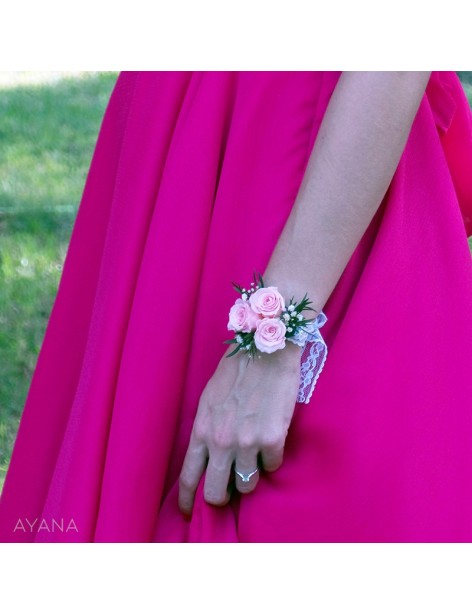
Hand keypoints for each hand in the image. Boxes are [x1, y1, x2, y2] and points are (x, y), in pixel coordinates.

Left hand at [178, 341, 302, 515]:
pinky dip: (272, 458)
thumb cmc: (236, 372)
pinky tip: (272, 441)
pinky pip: (272, 466)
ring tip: (254, 456)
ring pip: (247, 484)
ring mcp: (247, 442)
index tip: (190, 511)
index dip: (188, 500)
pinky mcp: (273, 439)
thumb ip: (207, 430)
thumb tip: (209, 458)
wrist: (266, 351)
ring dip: (250, 475)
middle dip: (221, 498)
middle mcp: (221, 441)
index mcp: (202, 430)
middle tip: (228, 491)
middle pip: (216, 493)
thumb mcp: (209, 400)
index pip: (189, 476)